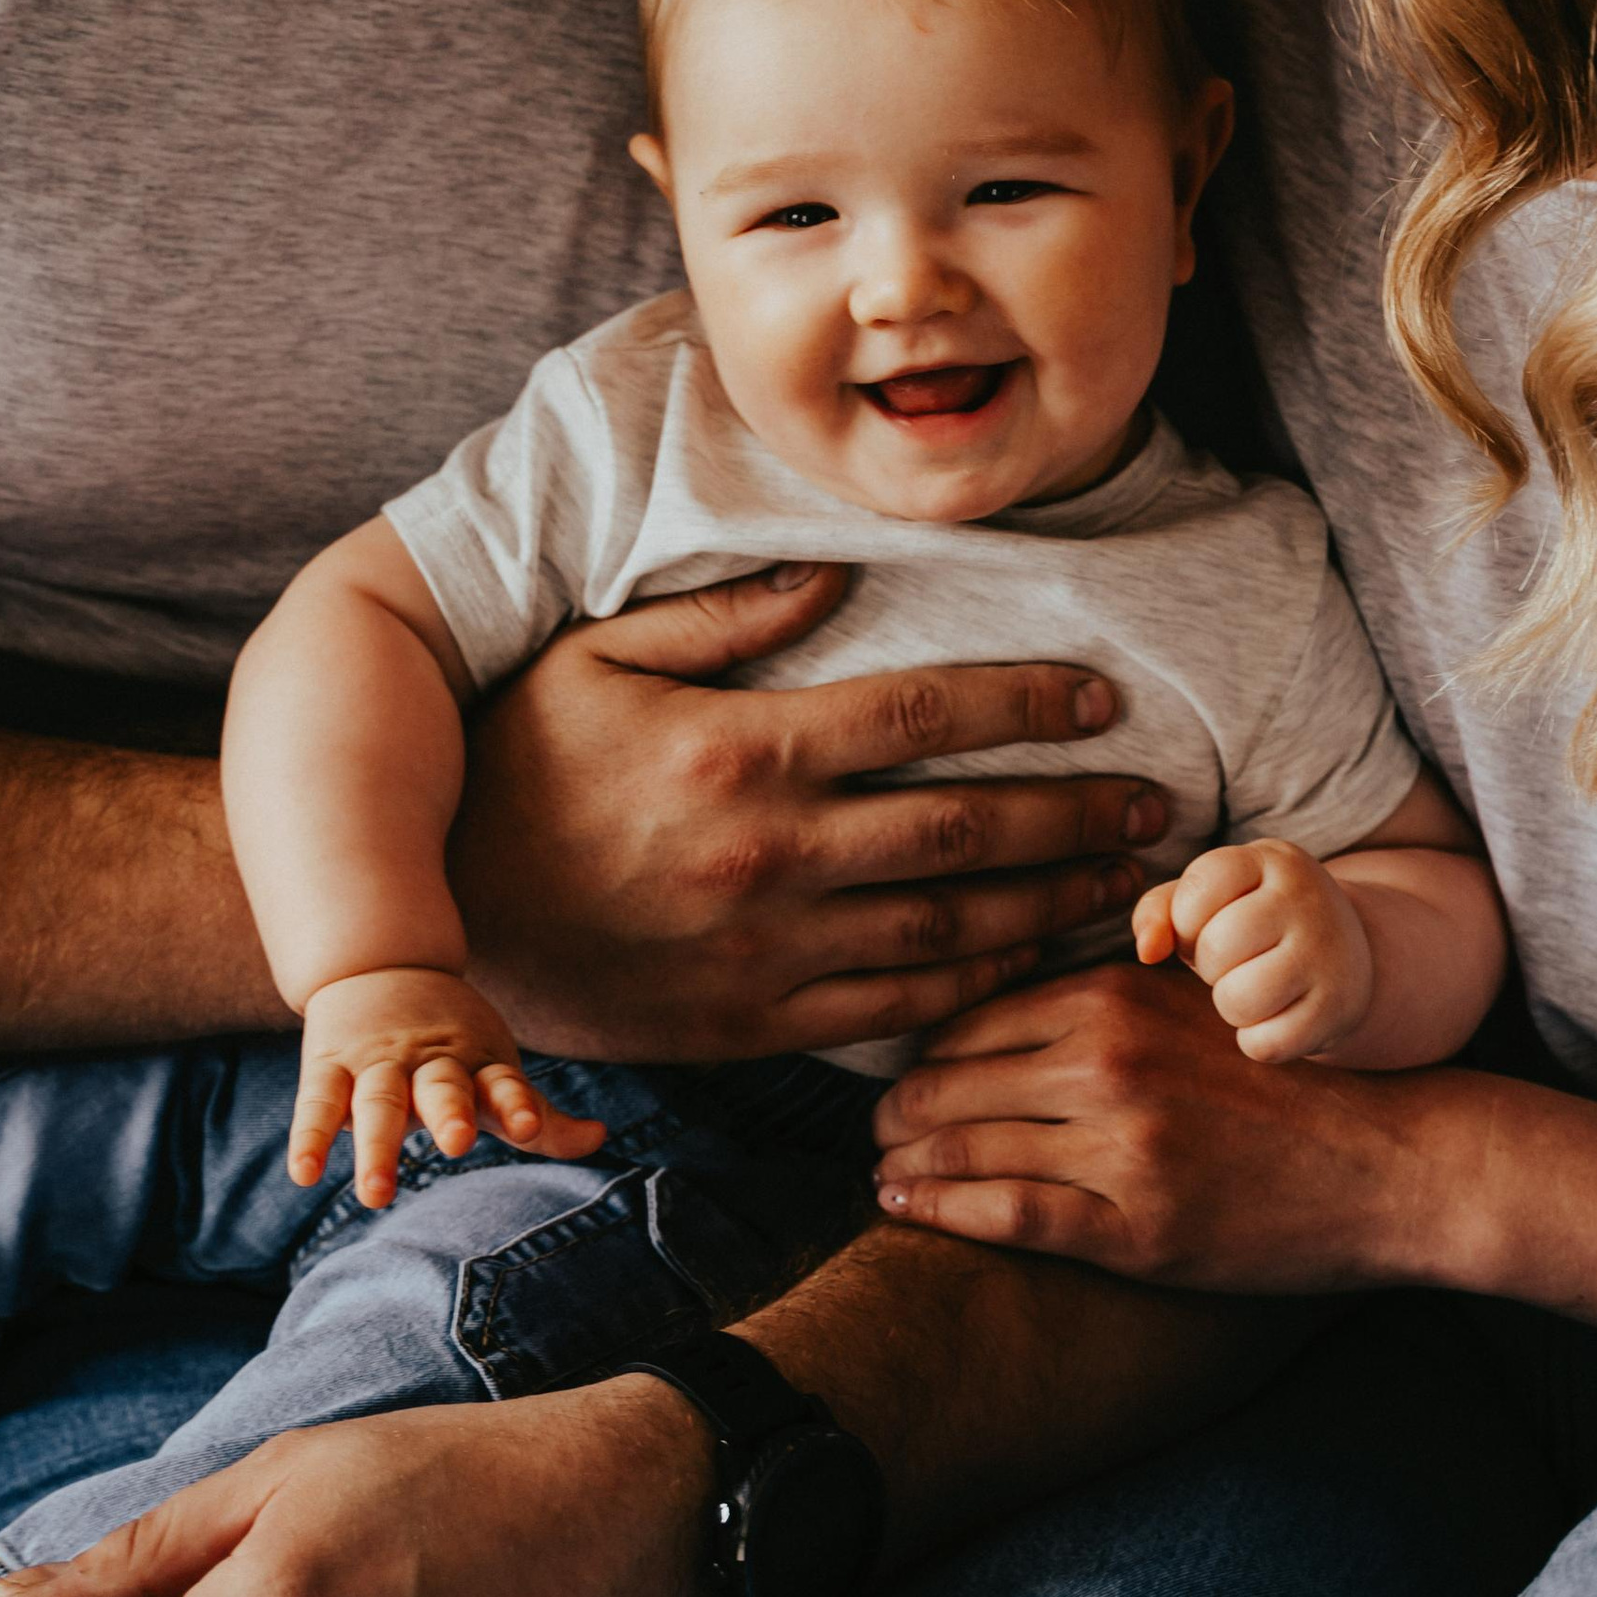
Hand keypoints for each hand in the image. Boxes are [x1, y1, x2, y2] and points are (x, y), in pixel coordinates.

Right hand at [289, 965, 610, 1207]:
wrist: (380, 966)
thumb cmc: (451, 1039)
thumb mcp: (495, 1066)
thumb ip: (537, 1115)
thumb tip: (600, 1139)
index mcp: (476, 1061)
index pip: (501, 1082)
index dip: (515, 1102)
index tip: (526, 1127)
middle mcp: (428, 1061)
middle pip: (440, 1087)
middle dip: (448, 1113)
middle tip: (456, 1144)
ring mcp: (376, 1063)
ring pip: (377, 1102)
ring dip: (377, 1147)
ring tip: (376, 1195)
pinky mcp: (329, 1067)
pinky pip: (318, 1103)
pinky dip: (310, 1137)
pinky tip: (304, 1174)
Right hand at [451, 565, 1168, 1064]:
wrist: (439, 917)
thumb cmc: (516, 764)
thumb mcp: (596, 659)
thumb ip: (726, 617)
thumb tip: (837, 573)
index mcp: (741, 751)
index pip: (923, 715)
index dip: (1026, 702)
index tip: (1102, 696)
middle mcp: (770, 855)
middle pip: (965, 827)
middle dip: (1076, 812)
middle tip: (1157, 803)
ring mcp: (766, 949)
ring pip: (950, 925)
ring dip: (1054, 901)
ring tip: (1129, 881)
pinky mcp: (753, 1023)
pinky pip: (894, 1006)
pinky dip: (979, 984)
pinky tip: (1037, 958)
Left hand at [871, 961, 1451, 1287]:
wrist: (1390, 1163)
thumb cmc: (1287, 1082)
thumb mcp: (1199, 1005)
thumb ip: (1111, 992)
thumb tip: (1011, 988)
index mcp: (1121, 996)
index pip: (976, 1013)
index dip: (924, 1045)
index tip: (901, 1068)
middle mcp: (1110, 1061)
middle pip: (954, 1077)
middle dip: (898, 1105)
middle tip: (873, 1124)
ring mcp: (1121, 1147)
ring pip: (967, 1142)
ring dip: (904, 1156)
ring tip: (879, 1166)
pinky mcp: (1137, 1226)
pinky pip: (1007, 1213)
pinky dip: (938, 1207)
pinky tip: (900, 1204)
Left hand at [1134, 841, 1372, 1060]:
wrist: (1348, 955)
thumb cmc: (1257, 924)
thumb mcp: (1214, 900)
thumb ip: (1161, 911)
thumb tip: (1146, 950)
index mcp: (1272, 859)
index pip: (1199, 890)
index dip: (1187, 921)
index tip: (1213, 924)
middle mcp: (1306, 899)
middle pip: (1215, 948)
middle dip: (1211, 966)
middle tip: (1240, 960)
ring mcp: (1327, 954)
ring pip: (1237, 1000)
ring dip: (1232, 1005)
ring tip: (1256, 987)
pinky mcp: (1338, 1009)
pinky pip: (1265, 1044)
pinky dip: (1258, 1040)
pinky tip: (1280, 1016)